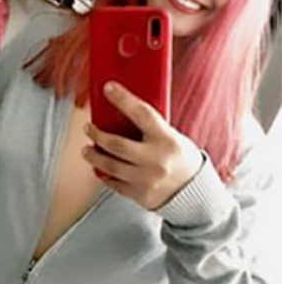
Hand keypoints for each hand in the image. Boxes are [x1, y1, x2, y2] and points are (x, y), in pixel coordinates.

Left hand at [83, 81, 203, 209]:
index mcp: (167, 140)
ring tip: (87, 150)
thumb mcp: (173, 137)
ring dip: (94, 156)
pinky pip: (114, 184)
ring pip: (110, 166)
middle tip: (89, 128)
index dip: (123, 99)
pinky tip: (101, 169)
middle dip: (97, 134)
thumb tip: (124, 110)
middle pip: (116, 144)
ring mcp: (147, 180)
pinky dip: (105, 175)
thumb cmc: (182, 160)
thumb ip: (151, 128)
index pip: (141, 114)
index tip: (108, 88)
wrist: (195, 192)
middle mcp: (156, 160)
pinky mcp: (140, 195)